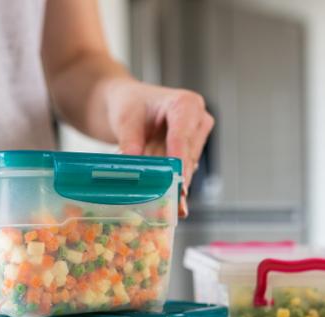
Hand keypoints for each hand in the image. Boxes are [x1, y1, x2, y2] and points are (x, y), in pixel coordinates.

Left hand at [105, 80, 213, 216]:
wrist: (131, 105)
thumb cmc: (132, 104)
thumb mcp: (126, 119)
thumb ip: (130, 140)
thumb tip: (131, 162)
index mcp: (186, 104)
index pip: (182, 136)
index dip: (179, 161)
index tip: (176, 181)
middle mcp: (198, 121)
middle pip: (188, 156)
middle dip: (176, 180)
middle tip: (168, 203)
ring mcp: (197, 139)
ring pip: (187, 169)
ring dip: (173, 185)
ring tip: (163, 206)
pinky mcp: (190, 155)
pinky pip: (181, 173)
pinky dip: (170, 185)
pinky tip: (162, 202)